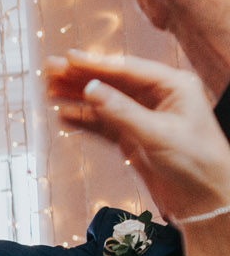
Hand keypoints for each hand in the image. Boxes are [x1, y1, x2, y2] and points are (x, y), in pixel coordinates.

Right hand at [47, 51, 229, 221]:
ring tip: (50, 89)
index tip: (68, 59)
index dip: (95, 64)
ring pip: (105, 102)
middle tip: (51, 69)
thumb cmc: (196, 161)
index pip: (127, 70)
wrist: (204, 196)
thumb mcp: (156, 133)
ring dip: (78, 96)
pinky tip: (66, 113)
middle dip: (81, 76)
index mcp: (173, 86)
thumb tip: (91, 89)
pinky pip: (104, 124)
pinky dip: (85, 119)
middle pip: (112, 82)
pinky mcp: (134, 137)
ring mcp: (145, 117)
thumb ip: (121, 111)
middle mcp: (158, 97)